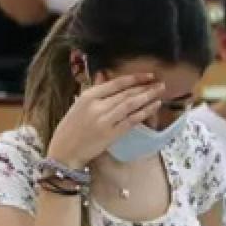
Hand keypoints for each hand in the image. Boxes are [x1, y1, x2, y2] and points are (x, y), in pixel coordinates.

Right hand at [46, 73, 164, 168]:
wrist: (65, 150)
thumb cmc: (70, 128)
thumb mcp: (78, 104)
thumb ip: (93, 90)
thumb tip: (104, 75)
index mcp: (88, 96)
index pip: (116, 83)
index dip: (134, 79)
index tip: (148, 76)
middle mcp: (97, 106)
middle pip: (126, 94)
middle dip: (145, 87)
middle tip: (160, 83)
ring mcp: (105, 120)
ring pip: (131, 105)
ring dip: (148, 97)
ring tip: (160, 92)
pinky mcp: (111, 134)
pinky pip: (131, 120)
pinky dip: (144, 112)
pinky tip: (154, 106)